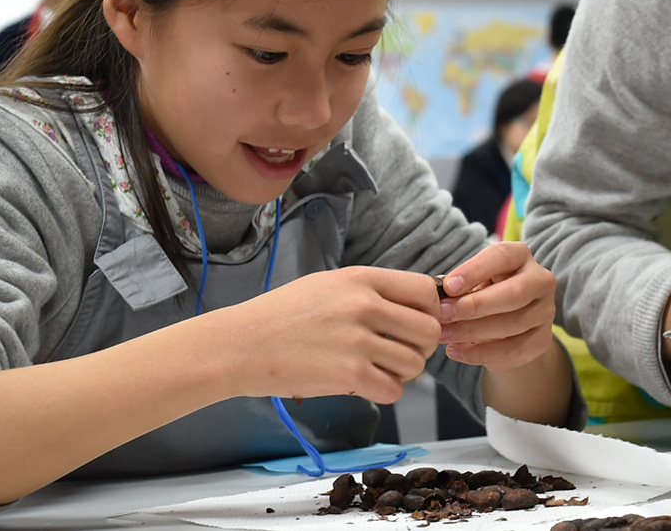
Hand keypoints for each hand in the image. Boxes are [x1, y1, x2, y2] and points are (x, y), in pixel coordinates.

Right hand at [217, 266, 441, 404]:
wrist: (240, 345)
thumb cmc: (281, 317)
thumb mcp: (327, 285)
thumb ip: (371, 292)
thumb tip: (416, 307)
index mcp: (361, 279)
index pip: (426, 292)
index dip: (430, 313)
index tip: (416, 326)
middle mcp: (364, 305)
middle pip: (428, 330)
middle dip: (419, 348)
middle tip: (396, 354)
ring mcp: (358, 340)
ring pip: (415, 364)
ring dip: (401, 373)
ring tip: (374, 370)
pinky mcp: (350, 374)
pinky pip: (395, 390)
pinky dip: (384, 392)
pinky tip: (362, 384)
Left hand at [438, 242, 558, 370]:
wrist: (508, 323)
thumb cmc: (484, 292)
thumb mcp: (474, 282)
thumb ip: (461, 287)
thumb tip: (441, 300)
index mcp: (521, 256)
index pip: (502, 257)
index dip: (474, 271)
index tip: (448, 287)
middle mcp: (540, 280)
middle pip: (514, 293)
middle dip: (475, 305)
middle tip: (444, 314)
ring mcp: (546, 311)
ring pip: (513, 324)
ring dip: (473, 332)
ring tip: (443, 335)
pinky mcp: (543, 339)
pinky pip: (515, 350)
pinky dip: (482, 354)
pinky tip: (457, 352)